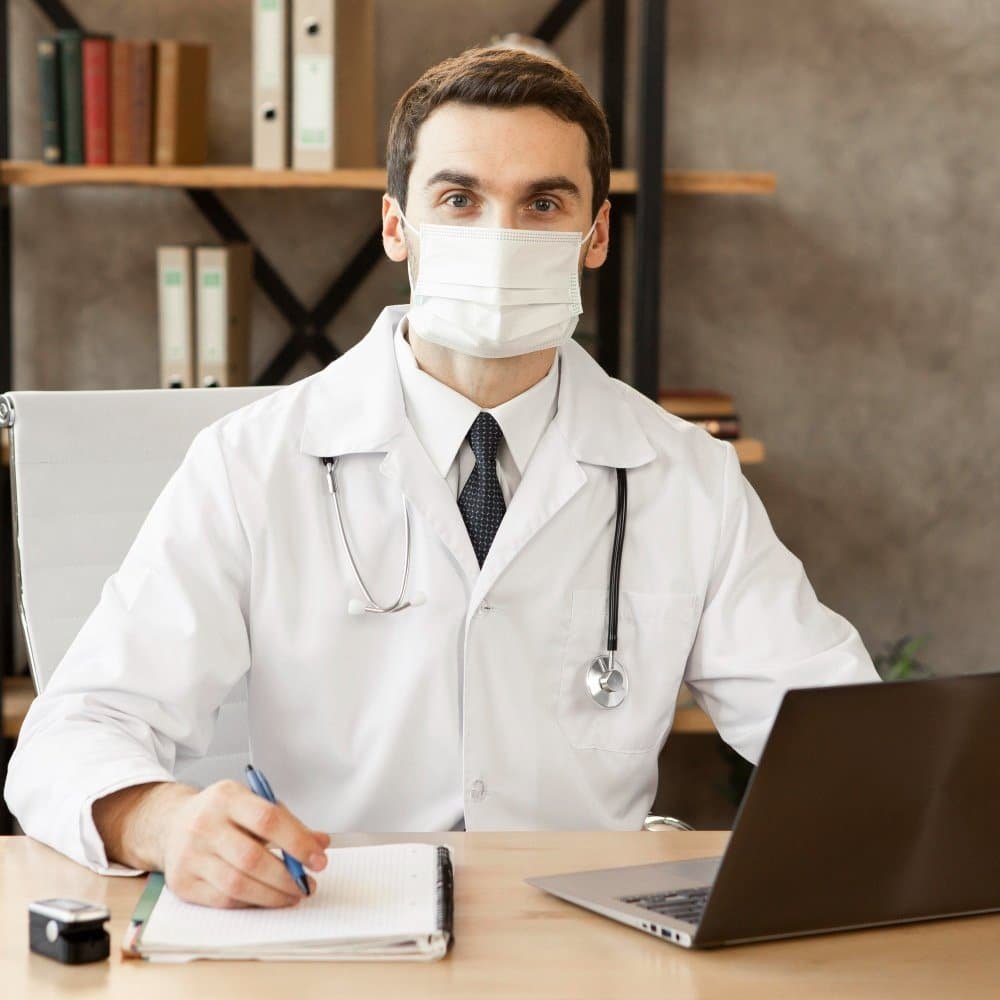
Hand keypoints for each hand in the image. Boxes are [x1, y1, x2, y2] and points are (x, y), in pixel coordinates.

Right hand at [161, 779, 330, 907]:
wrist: (172, 824)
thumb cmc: (222, 814)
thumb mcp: (253, 803)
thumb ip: (288, 822)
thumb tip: (320, 844)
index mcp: (227, 797)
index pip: (268, 819)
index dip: (298, 842)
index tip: (319, 859)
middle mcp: (205, 824)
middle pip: (252, 858)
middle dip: (287, 876)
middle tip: (307, 884)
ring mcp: (190, 855)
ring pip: (238, 884)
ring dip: (273, 895)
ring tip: (293, 895)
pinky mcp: (183, 883)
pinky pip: (223, 900)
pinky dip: (251, 902)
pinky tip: (267, 898)